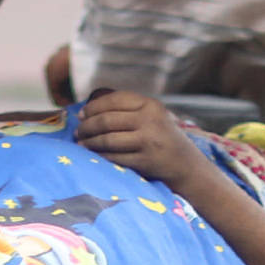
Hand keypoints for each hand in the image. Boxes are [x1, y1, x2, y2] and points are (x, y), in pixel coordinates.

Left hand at [75, 89, 209, 187]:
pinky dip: (100, 156)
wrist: (187, 165)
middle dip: (87, 126)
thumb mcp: (153, 116)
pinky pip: (114, 157)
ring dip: (89, 142)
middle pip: (107, 120)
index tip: (81, 114)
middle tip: (78, 132)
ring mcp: (148, 141)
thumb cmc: (163, 138)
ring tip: (82, 144)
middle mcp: (150, 120)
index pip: (114, 100)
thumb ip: (127, 110)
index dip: (93, 107)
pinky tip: (93, 156)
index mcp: (151, 105)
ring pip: (107, 139)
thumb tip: (87, 111)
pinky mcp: (145, 161)